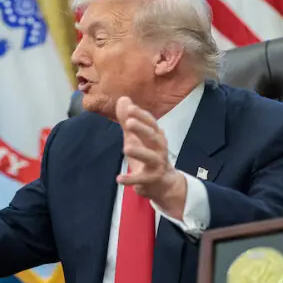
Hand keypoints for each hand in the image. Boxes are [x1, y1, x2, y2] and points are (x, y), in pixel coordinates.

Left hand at [115, 97, 186, 217]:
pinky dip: (130, 179)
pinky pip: (141, 179)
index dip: (141, 115)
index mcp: (156, 136)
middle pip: (153, 137)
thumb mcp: (137, 137)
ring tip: (126, 148)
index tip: (129, 107)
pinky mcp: (152, 179)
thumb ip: (129, 119)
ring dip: (139, 152)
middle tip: (128, 122)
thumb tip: (123, 99)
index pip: (151, 123)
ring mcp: (157, 164)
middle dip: (142, 129)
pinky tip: (119, 178)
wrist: (163, 183)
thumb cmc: (148, 154)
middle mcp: (159, 148)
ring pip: (150, 157)